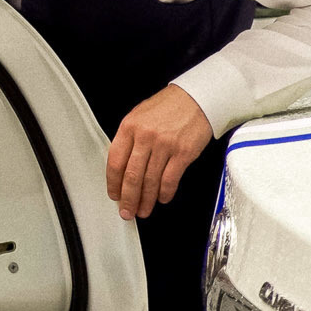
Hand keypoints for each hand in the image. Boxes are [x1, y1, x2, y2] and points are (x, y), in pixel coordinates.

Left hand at [106, 85, 212, 220]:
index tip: (114, 195)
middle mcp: (145, 137)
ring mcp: (164, 146)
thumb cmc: (168, 106)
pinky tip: (162, 199)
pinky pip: (170, 179)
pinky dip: (164, 193)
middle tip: (127, 211)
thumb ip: (129, 139)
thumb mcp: (139, 115)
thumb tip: (121, 166)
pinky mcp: (182, 153)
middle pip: (131, 176)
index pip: (115, 161)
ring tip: (143, 210)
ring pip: (150, 181)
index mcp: (129, 127)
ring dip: (146, 200)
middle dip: (128, 198)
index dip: (113, 183)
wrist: (196, 98)